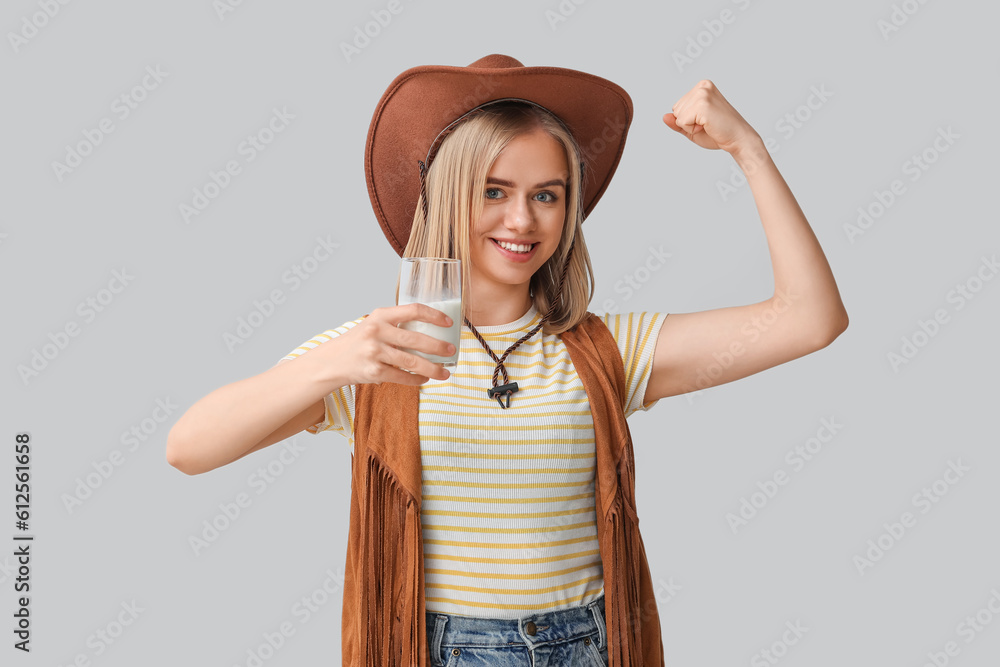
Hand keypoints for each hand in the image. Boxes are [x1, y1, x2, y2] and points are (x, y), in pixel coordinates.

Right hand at [329, 303, 454, 385]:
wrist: (332, 361)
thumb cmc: (358, 342)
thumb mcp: (373, 324)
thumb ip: (396, 325)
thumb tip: (430, 332)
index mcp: (381, 316)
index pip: (413, 310)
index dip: (434, 315)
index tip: (448, 322)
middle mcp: (377, 331)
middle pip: (416, 339)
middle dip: (438, 346)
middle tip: (452, 350)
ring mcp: (375, 352)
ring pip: (412, 362)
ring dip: (432, 368)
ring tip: (444, 372)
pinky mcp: (374, 371)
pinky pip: (402, 376)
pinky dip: (416, 380)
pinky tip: (424, 379)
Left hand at [662, 80, 759, 154]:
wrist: (739, 139)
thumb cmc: (719, 133)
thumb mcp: (693, 127)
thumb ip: (677, 122)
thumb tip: (664, 117)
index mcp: (702, 86)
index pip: (677, 107)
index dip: (688, 120)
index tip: (706, 120)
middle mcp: (702, 86)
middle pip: (676, 110)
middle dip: (688, 122)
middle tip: (708, 123)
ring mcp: (703, 93)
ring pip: (678, 116)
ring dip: (690, 126)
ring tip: (709, 124)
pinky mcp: (703, 104)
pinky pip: (682, 122)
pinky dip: (692, 130)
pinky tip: (708, 126)